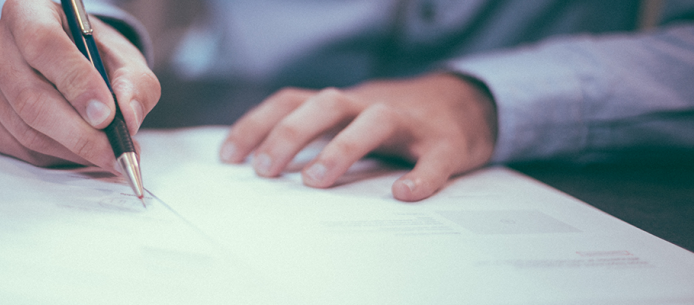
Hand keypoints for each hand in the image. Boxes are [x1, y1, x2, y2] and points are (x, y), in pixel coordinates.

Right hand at [0, 0, 159, 170]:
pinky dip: (54, 157)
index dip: (77, 83)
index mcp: (27, 11)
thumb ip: (134, 84)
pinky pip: (17, 147)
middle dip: (80, 134)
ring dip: (72, 150)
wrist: (68, 66)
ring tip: (106, 154)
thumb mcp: (124, 60)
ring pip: (26, 129)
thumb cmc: (94, 57)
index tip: (106, 115)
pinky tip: (77, 151)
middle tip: (115, 153)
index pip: (44, 45)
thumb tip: (127, 117)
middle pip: (31, 97)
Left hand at [219, 73, 496, 200]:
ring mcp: (409, 122)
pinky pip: (434, 158)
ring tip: (316, 181)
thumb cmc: (392, 122)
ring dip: (342, 148)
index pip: (291, 101)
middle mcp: (370, 105)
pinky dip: (421, 175)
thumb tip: (261, 169)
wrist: (465, 105)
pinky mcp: (446, 143)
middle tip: (264, 171)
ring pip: (374, 121)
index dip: (257, 124)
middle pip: (326, 104)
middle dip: (290, 134)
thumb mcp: (347, 121)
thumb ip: (313, 137)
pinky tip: (404, 194)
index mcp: (342, 103)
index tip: (228, 157)